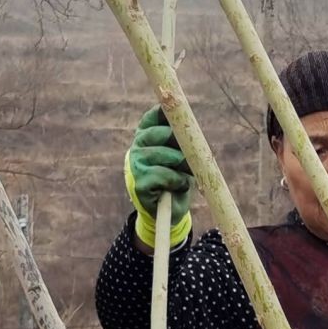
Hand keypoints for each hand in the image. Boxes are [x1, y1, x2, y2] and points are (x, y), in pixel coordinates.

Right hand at [125, 107, 193, 248]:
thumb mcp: (182, 158)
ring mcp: (135, 165)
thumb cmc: (177, 180)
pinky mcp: (139, 183)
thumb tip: (192, 130)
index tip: (182, 118)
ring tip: (186, 174)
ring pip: (165, 155)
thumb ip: (183, 142)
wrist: (169, 212)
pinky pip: (165, 175)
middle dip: (180, 143)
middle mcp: (137, 147)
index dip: (168, 115)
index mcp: (146, 137)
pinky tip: (177, 186)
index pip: (153, 117)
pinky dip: (178, 181)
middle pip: (161, 133)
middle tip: (189, 155)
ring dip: (182, 165)